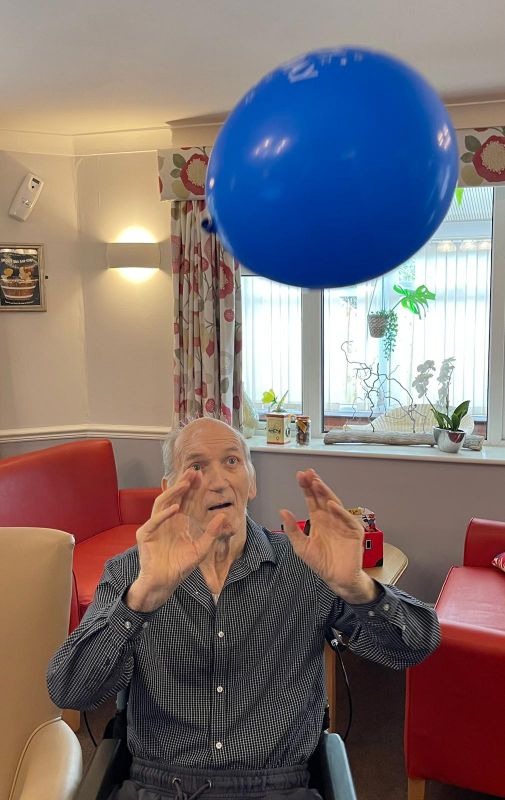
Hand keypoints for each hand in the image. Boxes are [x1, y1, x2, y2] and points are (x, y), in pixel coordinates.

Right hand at [126, 470, 225, 611]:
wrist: (164, 583)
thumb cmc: (180, 567)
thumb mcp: (201, 550)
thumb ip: (212, 534)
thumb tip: (223, 516)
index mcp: (181, 521)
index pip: (188, 500)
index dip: (195, 488)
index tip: (203, 476)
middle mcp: (168, 520)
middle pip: (176, 497)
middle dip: (184, 484)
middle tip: (194, 471)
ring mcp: (155, 525)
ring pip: (163, 502)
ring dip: (173, 492)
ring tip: (184, 484)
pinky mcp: (146, 535)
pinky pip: (154, 521)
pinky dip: (164, 514)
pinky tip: (175, 508)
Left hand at [279, 470, 377, 603]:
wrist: (336, 578)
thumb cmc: (321, 563)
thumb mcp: (301, 547)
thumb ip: (292, 529)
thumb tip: (282, 511)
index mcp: (318, 520)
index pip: (312, 500)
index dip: (306, 488)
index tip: (300, 475)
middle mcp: (330, 519)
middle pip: (322, 498)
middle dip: (315, 485)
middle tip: (308, 474)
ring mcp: (343, 524)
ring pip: (334, 504)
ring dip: (326, 493)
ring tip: (317, 483)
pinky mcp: (354, 532)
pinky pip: (347, 519)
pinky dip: (340, 511)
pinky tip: (331, 504)